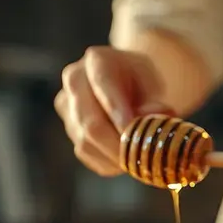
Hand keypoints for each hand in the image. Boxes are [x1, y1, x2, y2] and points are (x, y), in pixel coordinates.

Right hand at [54, 46, 172, 176]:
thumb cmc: (141, 82)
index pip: (104, 86)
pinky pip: (86, 153)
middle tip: (140, 159)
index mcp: (97, 60)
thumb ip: (154, 102)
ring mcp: (68, 107)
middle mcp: (75, 81)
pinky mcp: (70, 129)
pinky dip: (108, 162)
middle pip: (90, 122)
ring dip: (114, 157)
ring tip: (138, 160)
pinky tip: (125, 159)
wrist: (126, 84)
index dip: (119, 113)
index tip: (136, 134)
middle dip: (118, 145)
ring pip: (86, 142)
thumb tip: (155, 120)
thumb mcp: (154, 83)